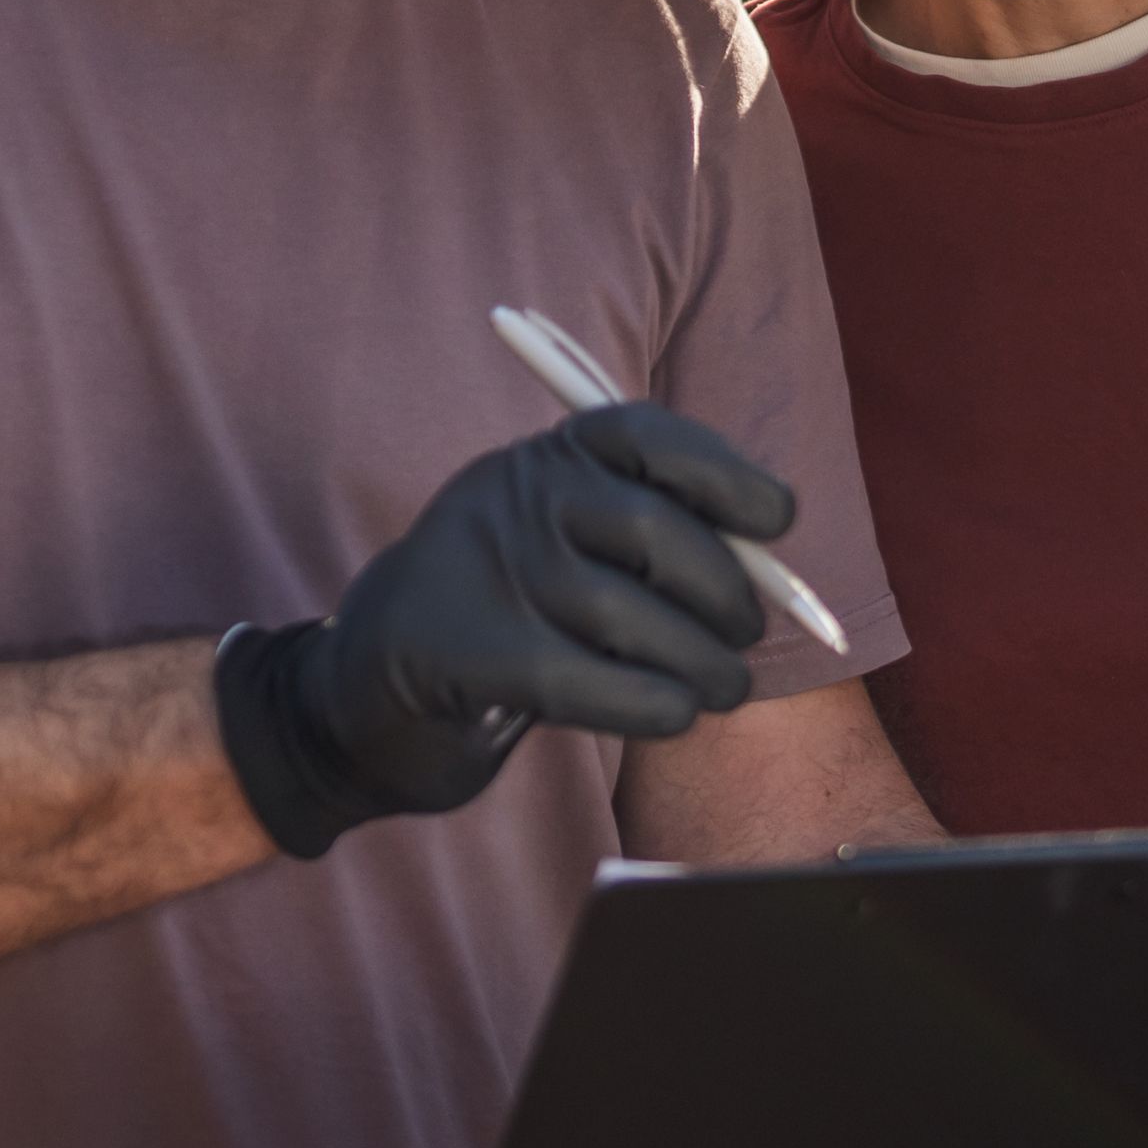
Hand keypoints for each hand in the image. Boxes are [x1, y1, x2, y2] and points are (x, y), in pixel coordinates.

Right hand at [210, 406, 791, 858]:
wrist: (370, 686)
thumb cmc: (511, 616)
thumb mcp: (570, 549)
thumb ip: (656, 542)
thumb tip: (772, 573)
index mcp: (543, 457)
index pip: (643, 434)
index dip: (723, 471)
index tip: (776, 518)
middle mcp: (511, 496)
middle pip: (649, 528)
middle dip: (723, 588)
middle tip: (745, 634)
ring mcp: (486, 571)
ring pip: (626, 612)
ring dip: (701, 661)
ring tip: (724, 687)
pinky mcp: (471, 653)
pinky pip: (588, 678)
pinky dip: (652, 701)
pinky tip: (675, 713)